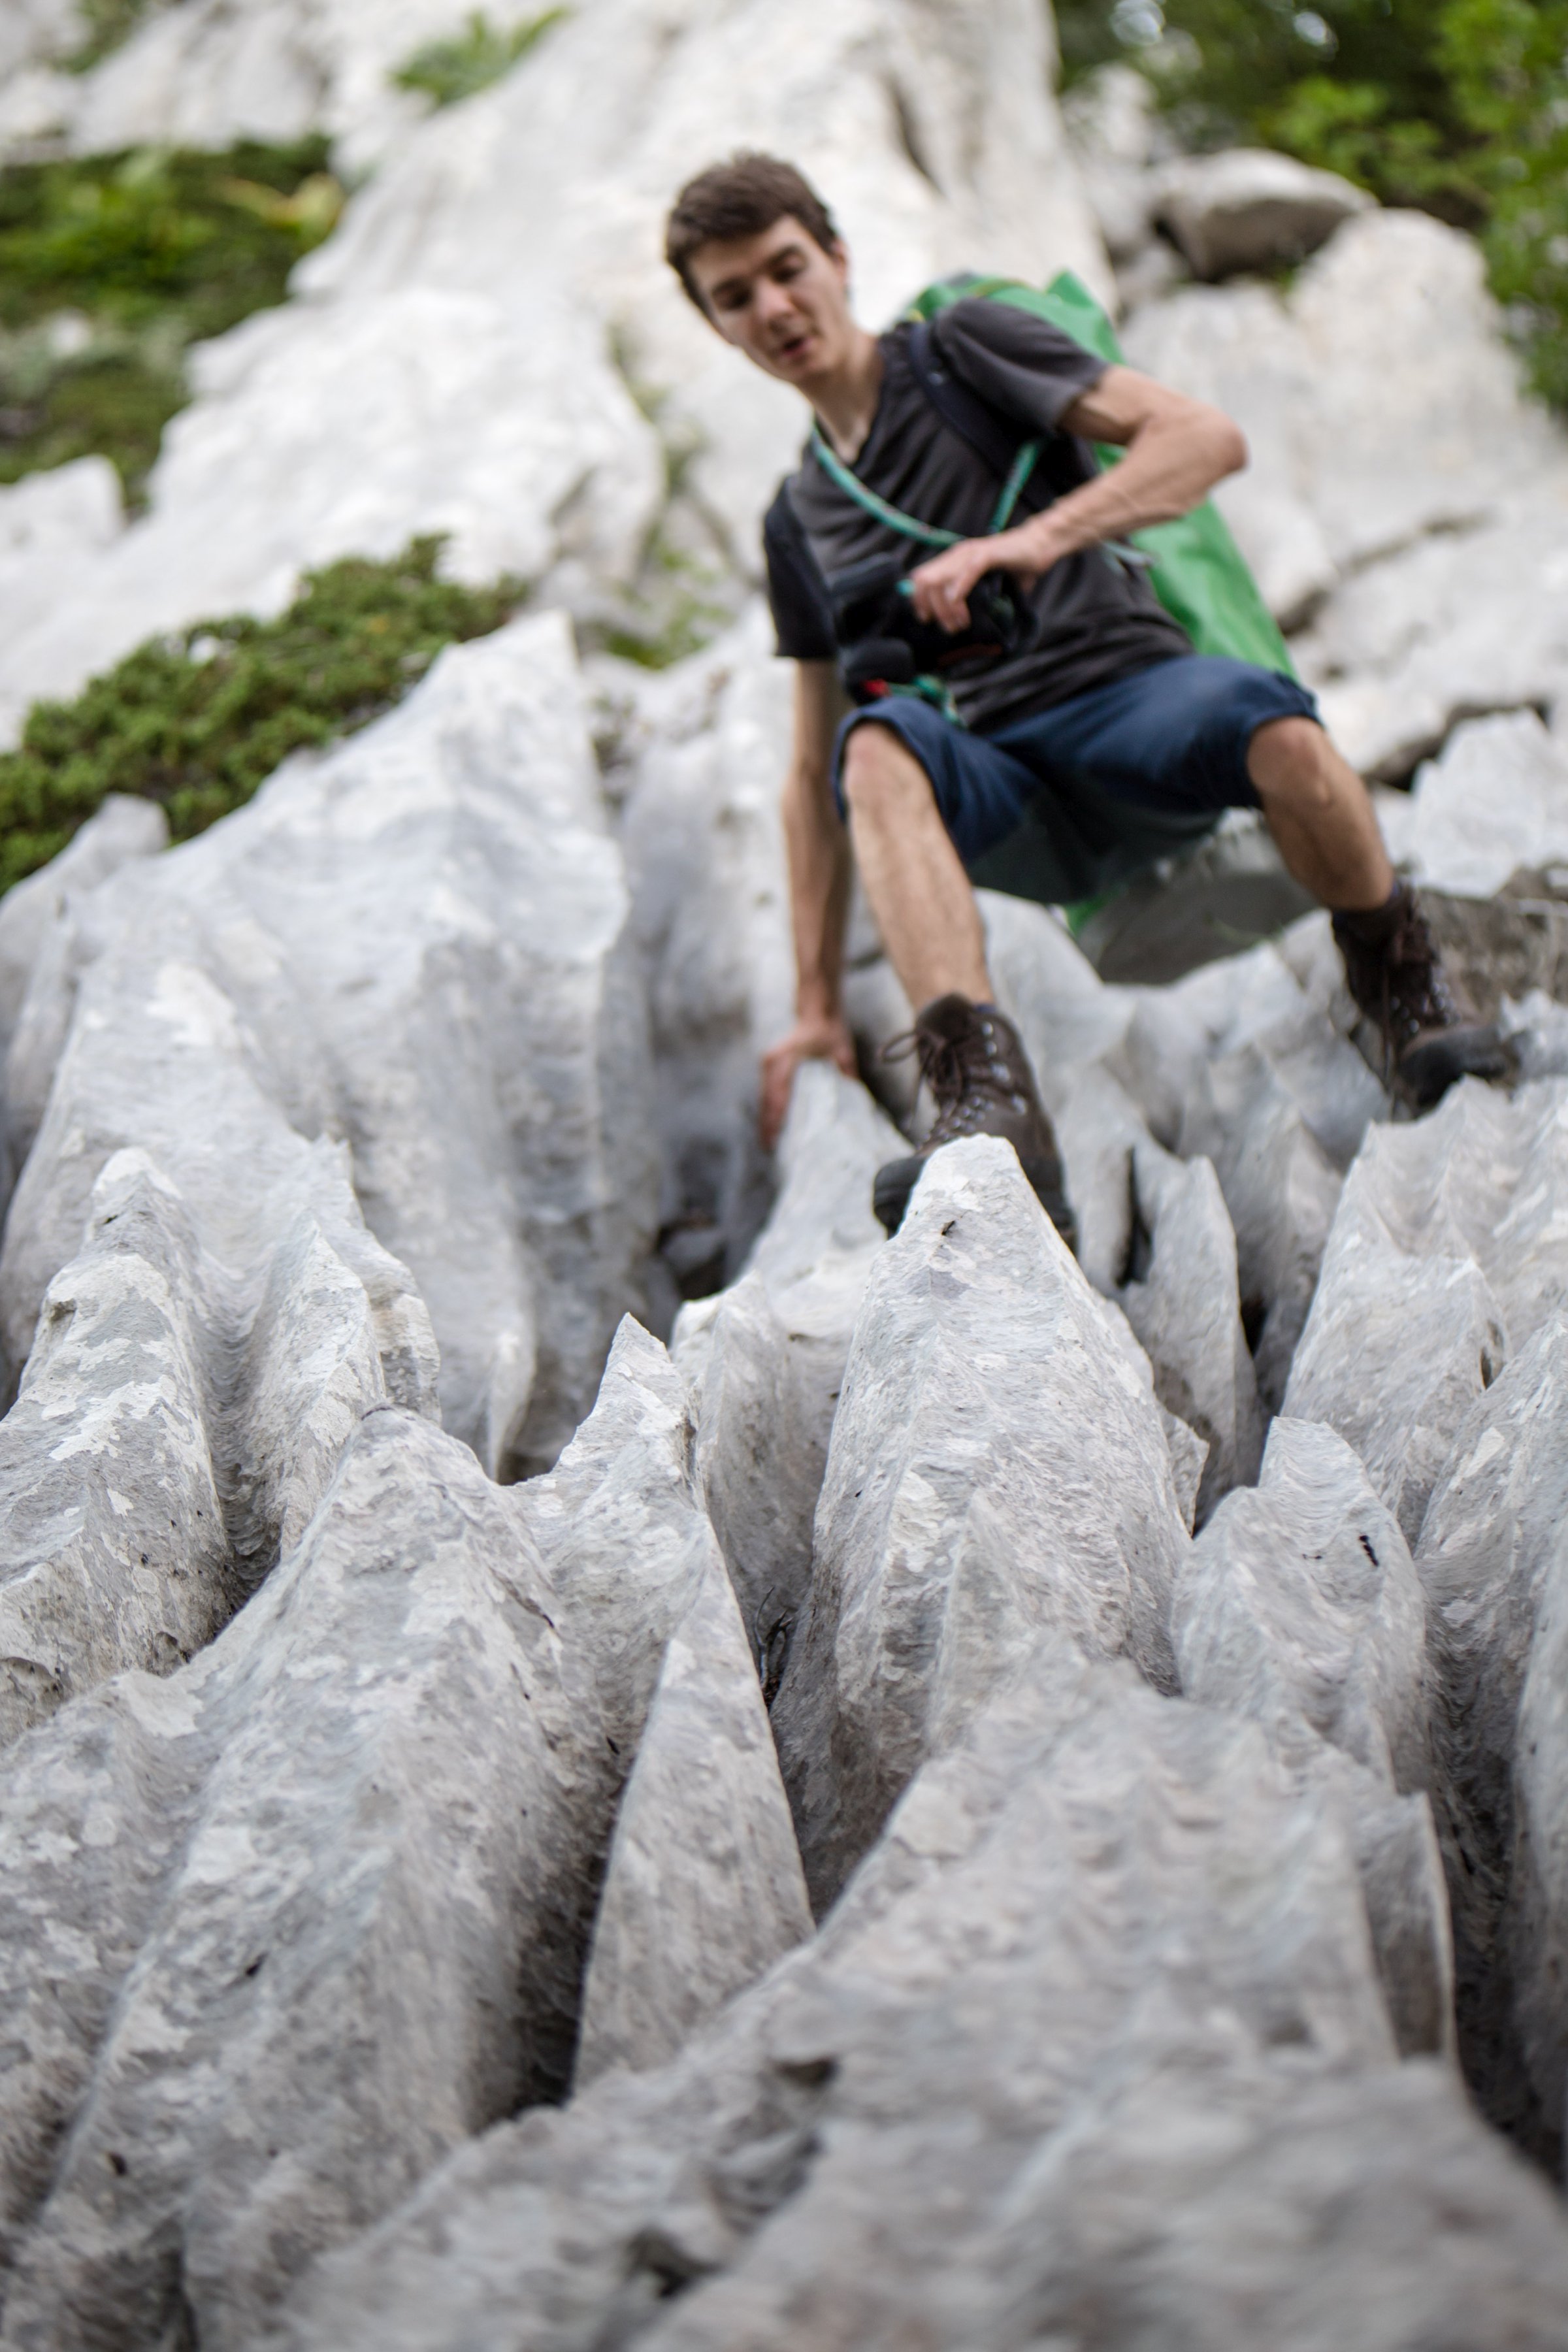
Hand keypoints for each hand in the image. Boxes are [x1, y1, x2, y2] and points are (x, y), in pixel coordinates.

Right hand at [759, 1012, 857, 1152]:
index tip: (777, 1135)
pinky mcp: (769, 1066)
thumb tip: (853, 1095)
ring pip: (764, 1097)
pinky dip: (767, 1109)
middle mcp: (773, 1060)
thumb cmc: (832, 1033)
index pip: (779, 1092)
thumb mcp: (843, 1051)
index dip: (777, 1116)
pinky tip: (770, 1126)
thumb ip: (846, 1070)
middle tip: (769, 1148)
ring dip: (765, 1119)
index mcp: (786, 1057)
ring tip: (767, 1143)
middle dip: (767, 1124)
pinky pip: (766, 1092)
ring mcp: (769, 1063)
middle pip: (767, 1098)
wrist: (818, 1014)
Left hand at [907, 523, 1049, 630]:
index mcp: (952, 561)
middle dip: (933, 610)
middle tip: (950, 628)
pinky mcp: (989, 553)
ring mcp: (971, 553)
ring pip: (942, 580)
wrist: (1039, 546)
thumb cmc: (1013, 568)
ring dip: (947, 608)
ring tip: (961, 624)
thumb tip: (958, 626)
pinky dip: (960, 589)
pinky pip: (968, 571)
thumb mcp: (984, 585)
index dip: (918, 602)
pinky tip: (960, 605)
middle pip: (926, 582)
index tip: (928, 621)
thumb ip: (970, 598)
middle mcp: (957, 555)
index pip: (919, 578)